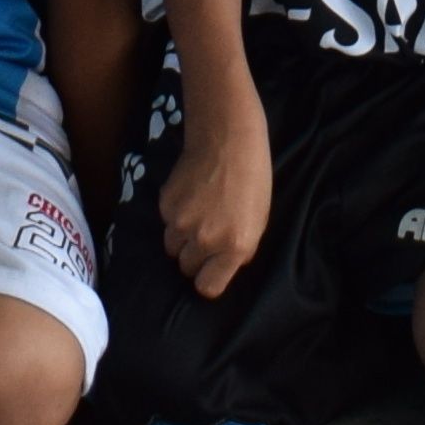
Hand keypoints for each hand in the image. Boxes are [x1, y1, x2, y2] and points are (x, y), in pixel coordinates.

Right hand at [160, 90, 272, 298]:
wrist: (227, 137)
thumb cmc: (252, 177)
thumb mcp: (258, 220)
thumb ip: (238, 249)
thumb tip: (219, 266)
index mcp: (235, 246)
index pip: (208, 287)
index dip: (209, 279)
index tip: (211, 270)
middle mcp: (205, 239)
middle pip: (186, 268)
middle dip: (195, 257)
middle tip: (206, 236)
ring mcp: (182, 221)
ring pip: (172, 246)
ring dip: (182, 237)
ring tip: (199, 212)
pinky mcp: (165, 203)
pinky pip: (165, 222)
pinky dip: (174, 215)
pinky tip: (191, 194)